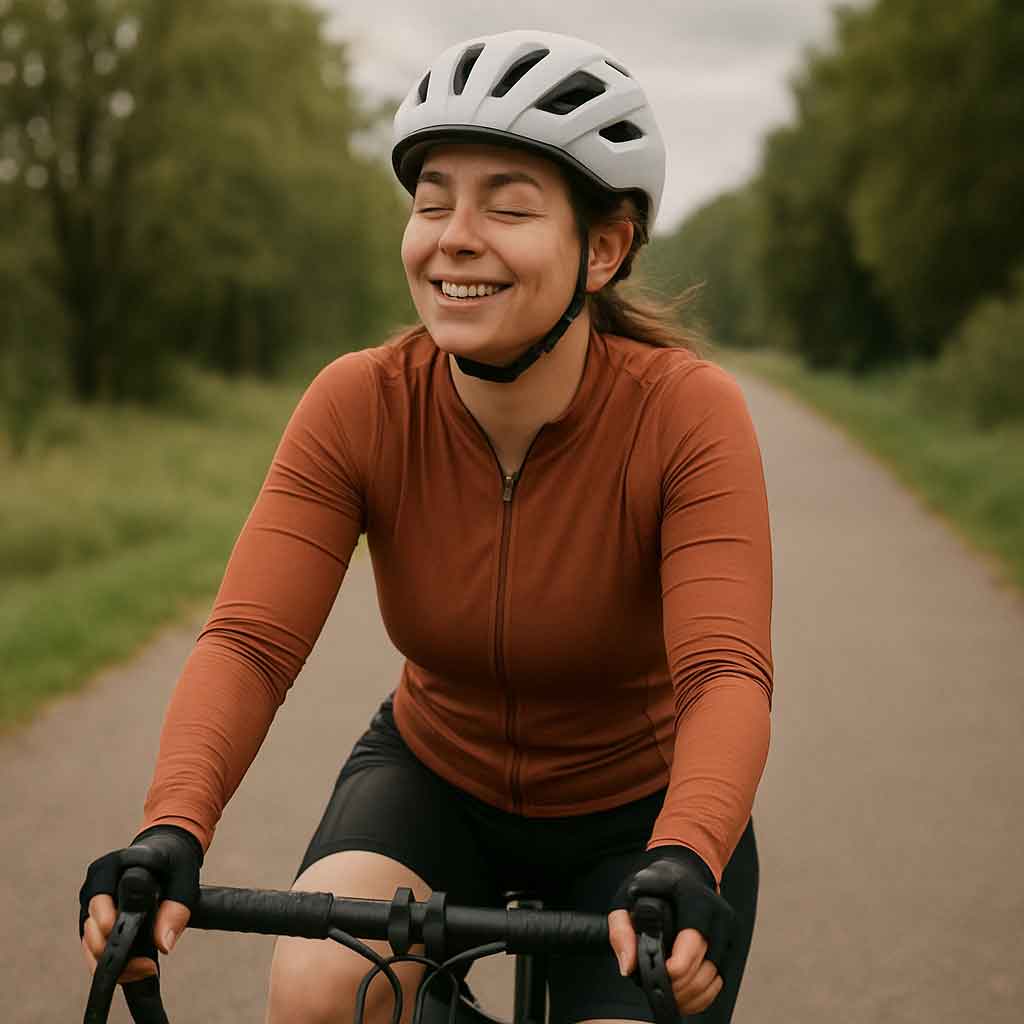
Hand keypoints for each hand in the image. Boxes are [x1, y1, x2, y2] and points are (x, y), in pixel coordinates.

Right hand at [79, 825, 201, 983]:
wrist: (167, 850)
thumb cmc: (175, 860)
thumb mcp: (184, 879)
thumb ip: (176, 910)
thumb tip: (163, 945)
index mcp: (113, 865)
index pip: (102, 901)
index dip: (111, 926)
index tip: (126, 944)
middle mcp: (96, 882)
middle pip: (91, 927)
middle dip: (114, 953)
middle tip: (145, 967)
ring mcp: (91, 899)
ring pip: (89, 940)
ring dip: (110, 961)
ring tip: (142, 970)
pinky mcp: (93, 915)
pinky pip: (93, 943)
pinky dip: (109, 959)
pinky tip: (132, 968)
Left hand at [608, 845, 733, 1015]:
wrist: (686, 870)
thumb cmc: (657, 883)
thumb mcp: (631, 895)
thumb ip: (622, 929)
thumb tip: (628, 967)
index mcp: (696, 900)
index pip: (691, 946)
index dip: (672, 971)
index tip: (655, 974)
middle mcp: (718, 915)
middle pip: (703, 969)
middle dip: (678, 989)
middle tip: (658, 992)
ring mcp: (729, 931)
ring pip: (714, 979)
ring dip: (691, 996)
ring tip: (668, 997)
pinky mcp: (732, 944)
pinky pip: (721, 980)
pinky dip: (703, 995)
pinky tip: (684, 996)